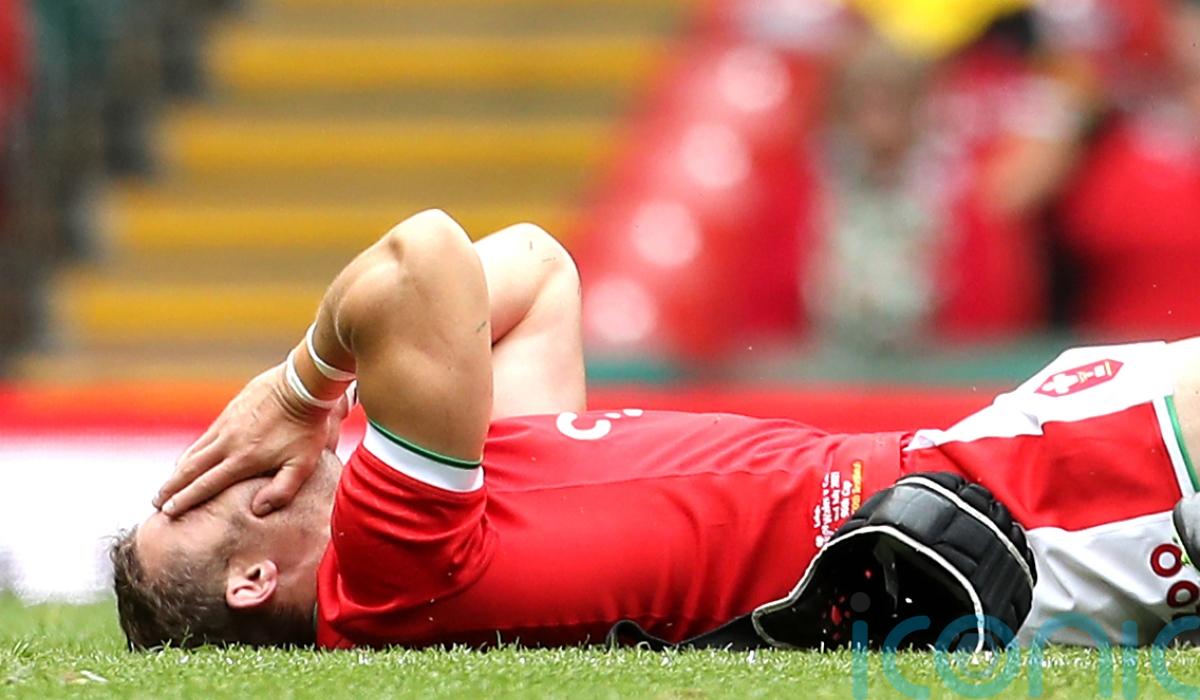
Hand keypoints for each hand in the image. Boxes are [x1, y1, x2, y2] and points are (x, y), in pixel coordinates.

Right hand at [154, 365, 349, 516]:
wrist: (303, 385)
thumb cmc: (307, 428)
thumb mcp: (303, 464)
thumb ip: (282, 490)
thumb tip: (257, 510)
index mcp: (243, 459)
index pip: (206, 484)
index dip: (185, 500)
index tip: (167, 511)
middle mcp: (228, 442)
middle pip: (191, 469)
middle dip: (172, 487)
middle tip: (156, 502)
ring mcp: (227, 424)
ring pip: (195, 450)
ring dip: (179, 469)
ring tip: (169, 483)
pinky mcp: (231, 410)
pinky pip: (205, 435)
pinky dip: (193, 450)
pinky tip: (191, 455)